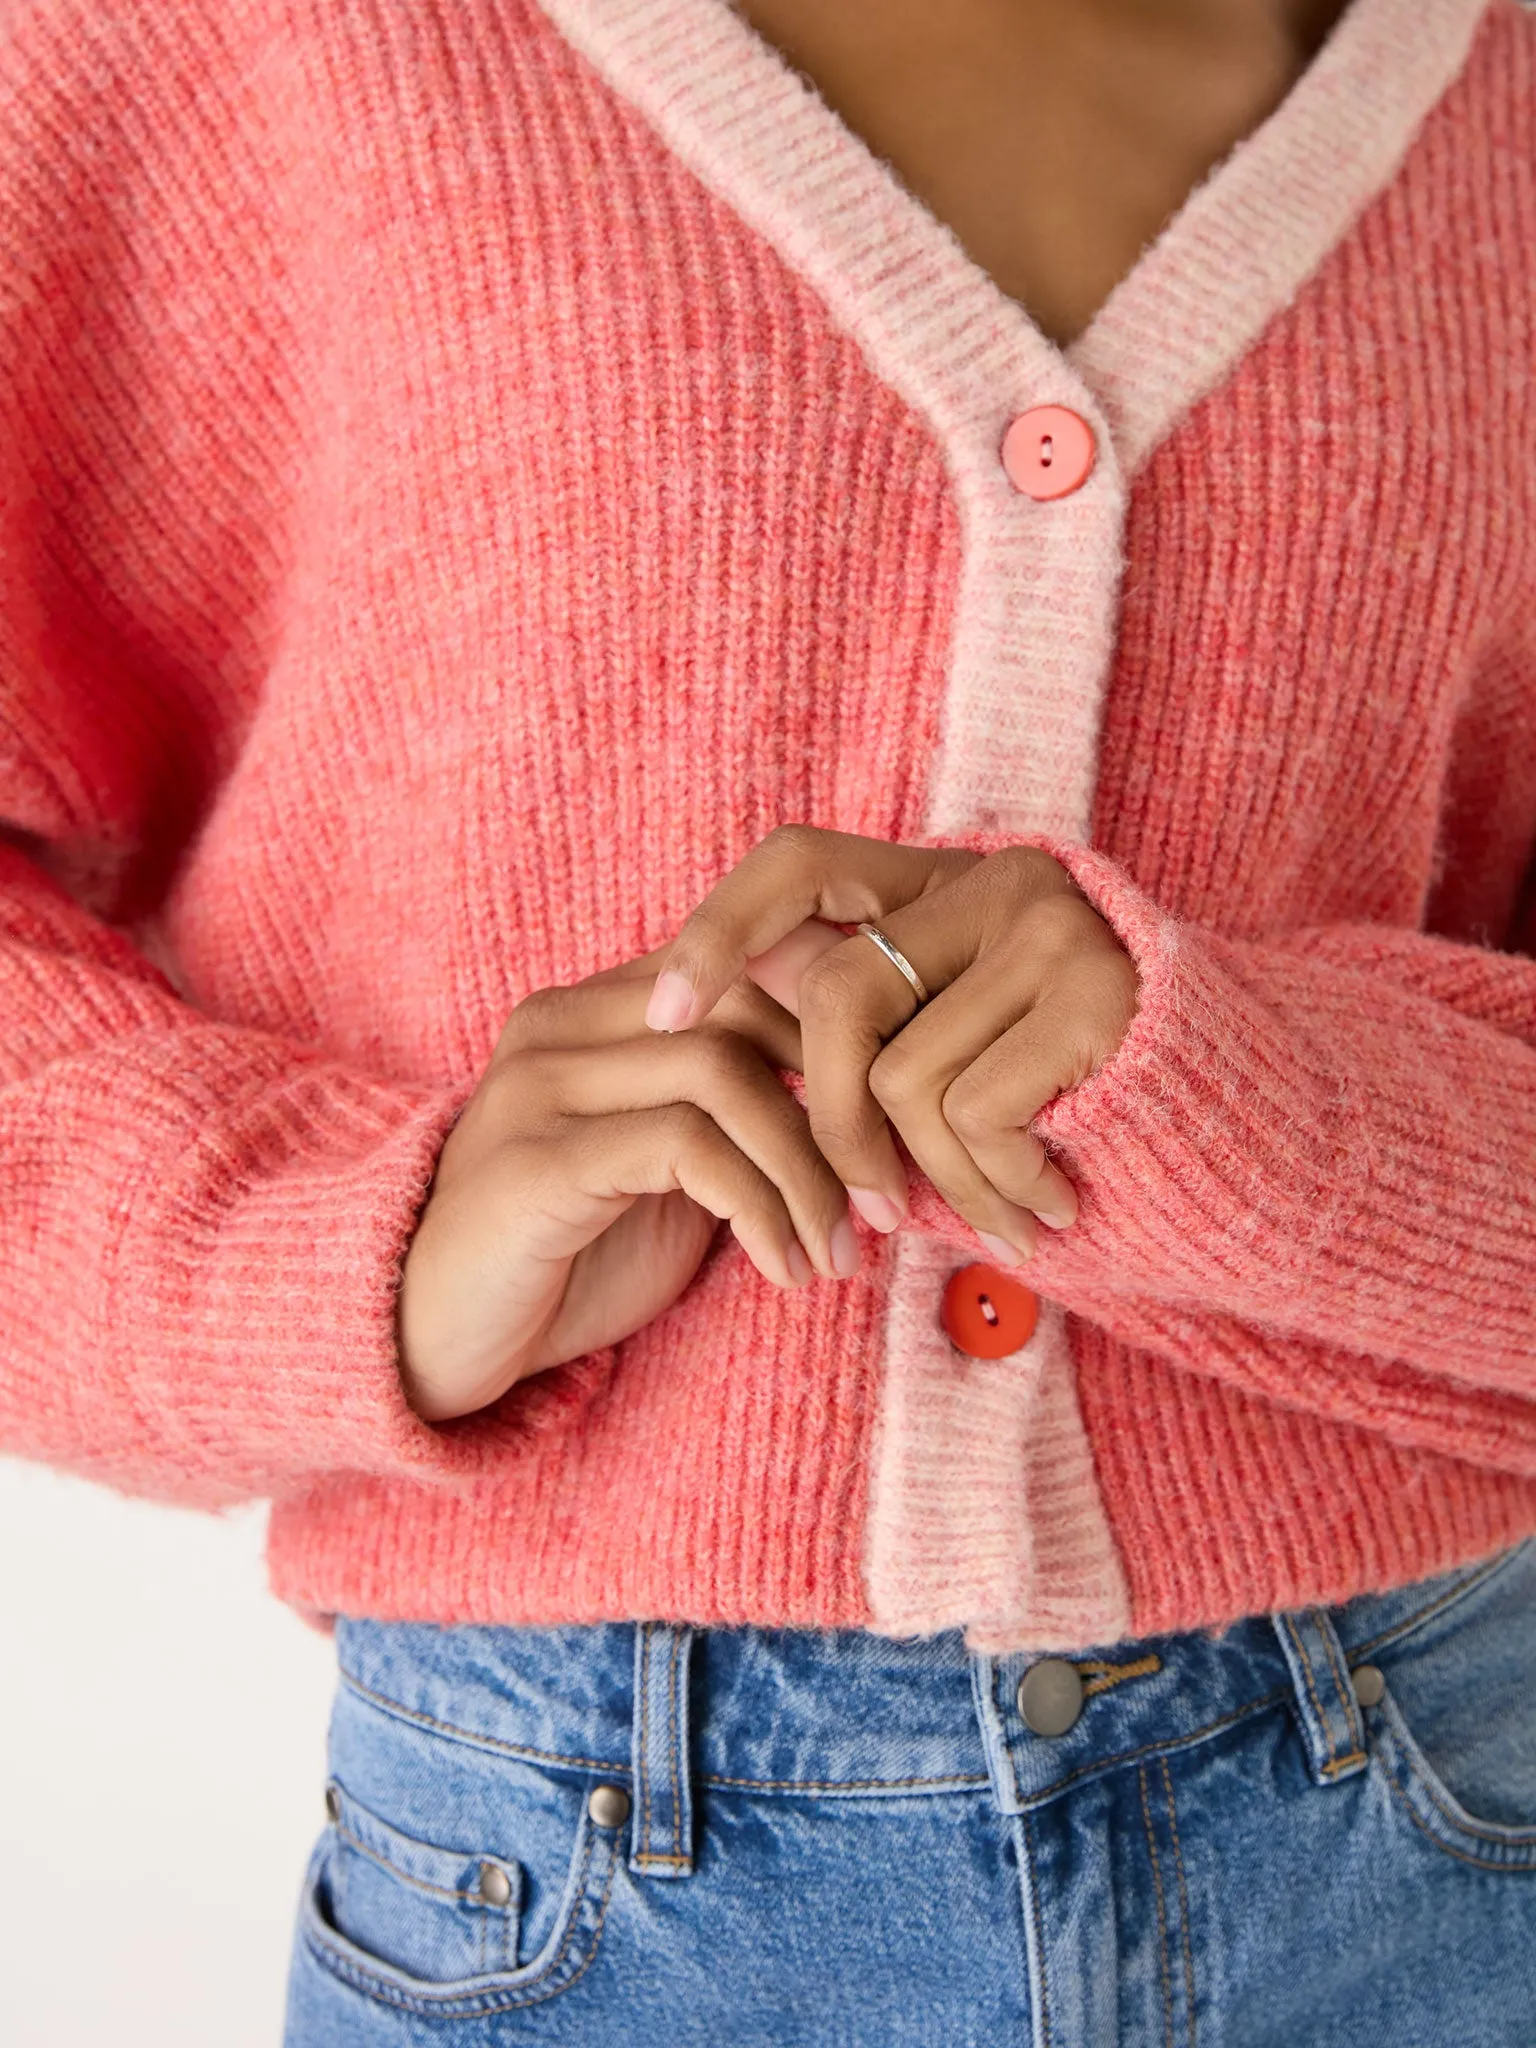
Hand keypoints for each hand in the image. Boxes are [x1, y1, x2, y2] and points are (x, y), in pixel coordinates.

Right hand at [396, 944, 859, 1421]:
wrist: (426, 1340)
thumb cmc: (563, 1259)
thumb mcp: (667, 1176)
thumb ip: (735, 1120)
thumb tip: (870, 1115)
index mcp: (595, 1011)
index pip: (744, 966)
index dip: (836, 1038)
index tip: (893, 1128)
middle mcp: (561, 1024)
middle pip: (746, 1006)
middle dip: (840, 1104)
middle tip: (887, 1198)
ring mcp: (540, 1084)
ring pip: (727, 1074)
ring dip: (809, 1172)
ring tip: (839, 1250)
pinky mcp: (537, 1159)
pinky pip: (687, 1150)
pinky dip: (762, 1209)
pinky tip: (787, 1270)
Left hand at [642, 825, 1140, 1264]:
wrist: (1236, 1138)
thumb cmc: (1065, 1110)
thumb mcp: (955, 1058)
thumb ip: (865, 1037)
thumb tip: (724, 1044)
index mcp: (941, 886)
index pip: (799, 861)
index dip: (719, 928)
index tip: (662, 1015)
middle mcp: (995, 882)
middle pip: (837, 994)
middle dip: (834, 1127)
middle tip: (869, 1214)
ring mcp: (1052, 929)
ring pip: (905, 1078)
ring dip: (944, 1186)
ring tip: (1008, 1218)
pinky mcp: (1098, 994)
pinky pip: (974, 1116)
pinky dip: (999, 1190)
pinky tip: (1054, 1204)